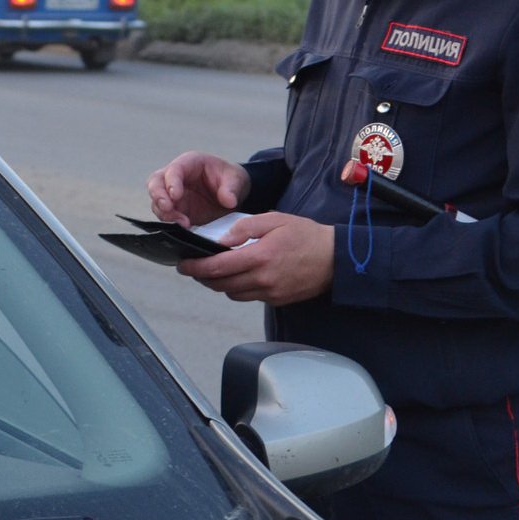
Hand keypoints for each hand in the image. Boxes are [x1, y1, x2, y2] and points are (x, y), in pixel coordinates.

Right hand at [147, 152, 250, 227]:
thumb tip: (228, 200)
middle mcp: (177, 177)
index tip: (176, 195)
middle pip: (155, 182)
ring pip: (157, 201)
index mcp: (190, 163)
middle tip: (167, 207)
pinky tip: (185, 227)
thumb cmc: (230, 179)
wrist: (233, 193)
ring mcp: (174, 195)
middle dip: (158, 195)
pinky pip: (166, 215)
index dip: (171, 182)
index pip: (174, 169)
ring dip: (165, 212)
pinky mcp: (176, 210)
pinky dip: (171, 222)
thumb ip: (231, 189)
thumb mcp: (236, 179)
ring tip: (183, 222)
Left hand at [176, 213, 333, 305]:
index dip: (195, 268)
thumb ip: (245, 228)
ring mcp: (270, 293)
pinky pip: (248, 297)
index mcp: (259, 257)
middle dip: (203, 277)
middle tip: (193, 268)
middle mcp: (262, 280)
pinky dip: (238, 288)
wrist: (336, 259)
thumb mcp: (275, 220)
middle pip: (220, 285)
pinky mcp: (277, 300)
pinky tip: (238, 276)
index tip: (182, 265)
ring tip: (214, 271)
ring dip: (219, 284)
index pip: (218, 268)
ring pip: (232, 294)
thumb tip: (222, 240)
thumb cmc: (306, 235)